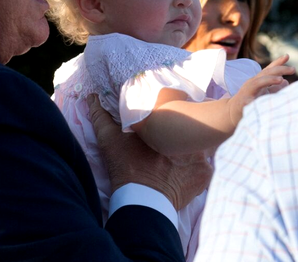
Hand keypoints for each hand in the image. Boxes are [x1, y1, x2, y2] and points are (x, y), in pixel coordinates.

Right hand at [88, 94, 212, 210]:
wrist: (141, 201)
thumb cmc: (126, 167)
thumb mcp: (109, 139)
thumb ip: (101, 116)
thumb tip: (91, 97)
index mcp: (168, 122)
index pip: (181, 107)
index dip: (178, 108)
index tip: (173, 112)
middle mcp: (188, 135)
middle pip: (194, 125)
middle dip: (188, 127)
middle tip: (177, 133)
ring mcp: (201, 154)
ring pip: (203, 143)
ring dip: (195, 145)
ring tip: (182, 153)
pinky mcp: (205, 173)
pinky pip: (206, 164)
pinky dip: (197, 166)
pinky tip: (186, 170)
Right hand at [228, 54, 294, 124]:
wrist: (232, 111)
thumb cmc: (249, 100)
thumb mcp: (263, 92)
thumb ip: (275, 87)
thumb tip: (286, 81)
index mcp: (259, 80)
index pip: (269, 70)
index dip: (278, 62)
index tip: (287, 56)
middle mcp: (253, 83)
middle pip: (266, 73)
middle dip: (279, 70)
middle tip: (293, 69)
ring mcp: (247, 91)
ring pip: (258, 83)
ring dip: (269, 80)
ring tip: (280, 79)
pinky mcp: (243, 102)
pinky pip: (250, 101)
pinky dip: (255, 100)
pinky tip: (261, 100)